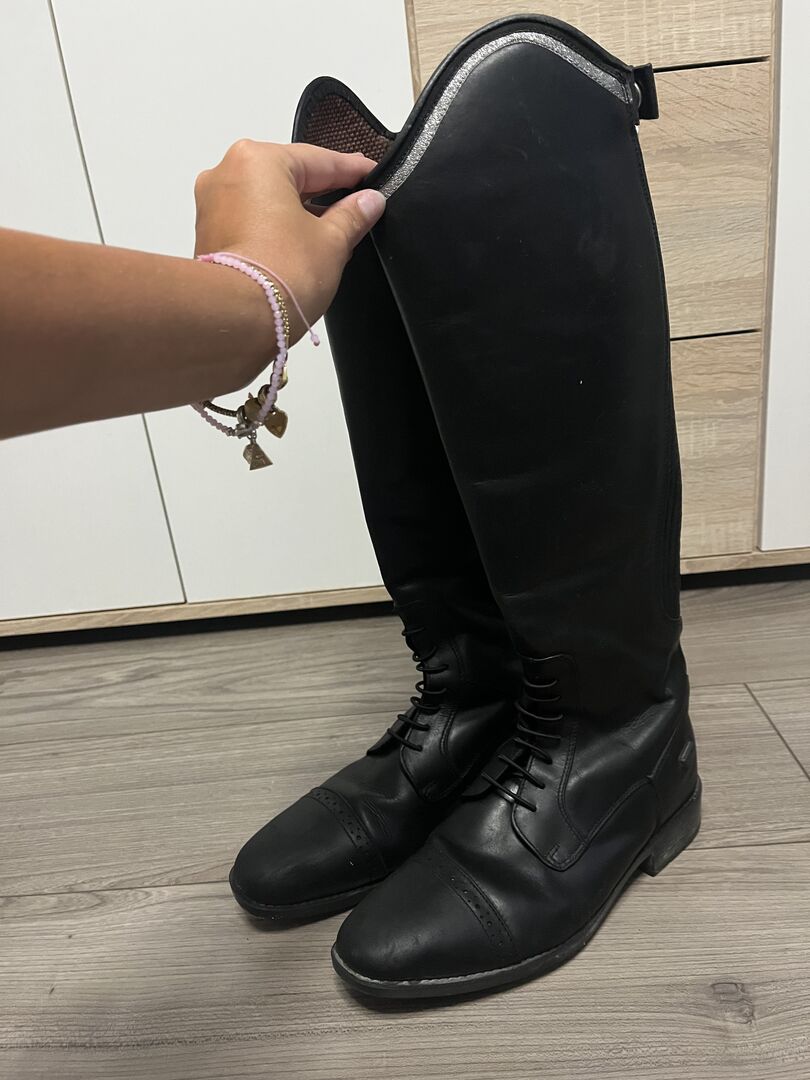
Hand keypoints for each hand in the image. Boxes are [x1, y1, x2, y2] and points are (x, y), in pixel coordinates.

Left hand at [194, 140, 384, 341]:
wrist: (237, 318)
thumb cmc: (277, 276)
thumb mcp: (332, 242)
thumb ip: (353, 215)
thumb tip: (369, 202)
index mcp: (258, 160)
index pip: (319, 160)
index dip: (352, 170)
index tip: (371, 174)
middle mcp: (228, 174)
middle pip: (289, 176)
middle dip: (324, 193)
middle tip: (357, 203)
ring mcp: (213, 205)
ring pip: (268, 198)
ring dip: (300, 212)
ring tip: (333, 232)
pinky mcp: (209, 234)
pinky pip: (252, 219)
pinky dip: (276, 227)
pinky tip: (301, 245)